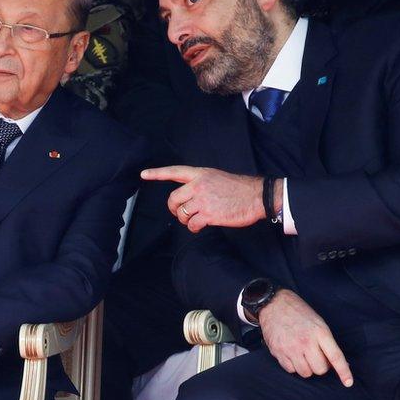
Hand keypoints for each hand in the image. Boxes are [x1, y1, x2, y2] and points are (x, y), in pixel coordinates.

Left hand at [141, 166, 277, 232]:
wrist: (256, 196)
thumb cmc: (238, 188)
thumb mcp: (216, 177)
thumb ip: (200, 183)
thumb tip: (189, 195)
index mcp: (200, 174)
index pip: (174, 172)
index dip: (157, 173)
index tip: (144, 174)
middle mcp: (199, 185)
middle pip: (173, 199)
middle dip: (174, 209)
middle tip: (180, 213)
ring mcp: (203, 200)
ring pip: (182, 213)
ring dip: (185, 220)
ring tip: (194, 220)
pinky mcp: (209, 214)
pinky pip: (192, 225)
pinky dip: (194, 228)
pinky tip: (201, 226)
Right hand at [258, 290, 353, 386]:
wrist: (274, 304)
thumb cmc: (298, 312)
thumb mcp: (318, 323)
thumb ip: (326, 342)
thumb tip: (334, 363)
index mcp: (319, 332)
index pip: (335, 356)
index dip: (343, 371)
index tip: (348, 382)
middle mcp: (306, 342)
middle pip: (320, 369)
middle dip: (320, 366)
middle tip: (316, 356)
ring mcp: (291, 348)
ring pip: (305, 373)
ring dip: (306, 367)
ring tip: (302, 355)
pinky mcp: (278, 352)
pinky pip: (291, 370)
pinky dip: (293, 366)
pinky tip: (291, 354)